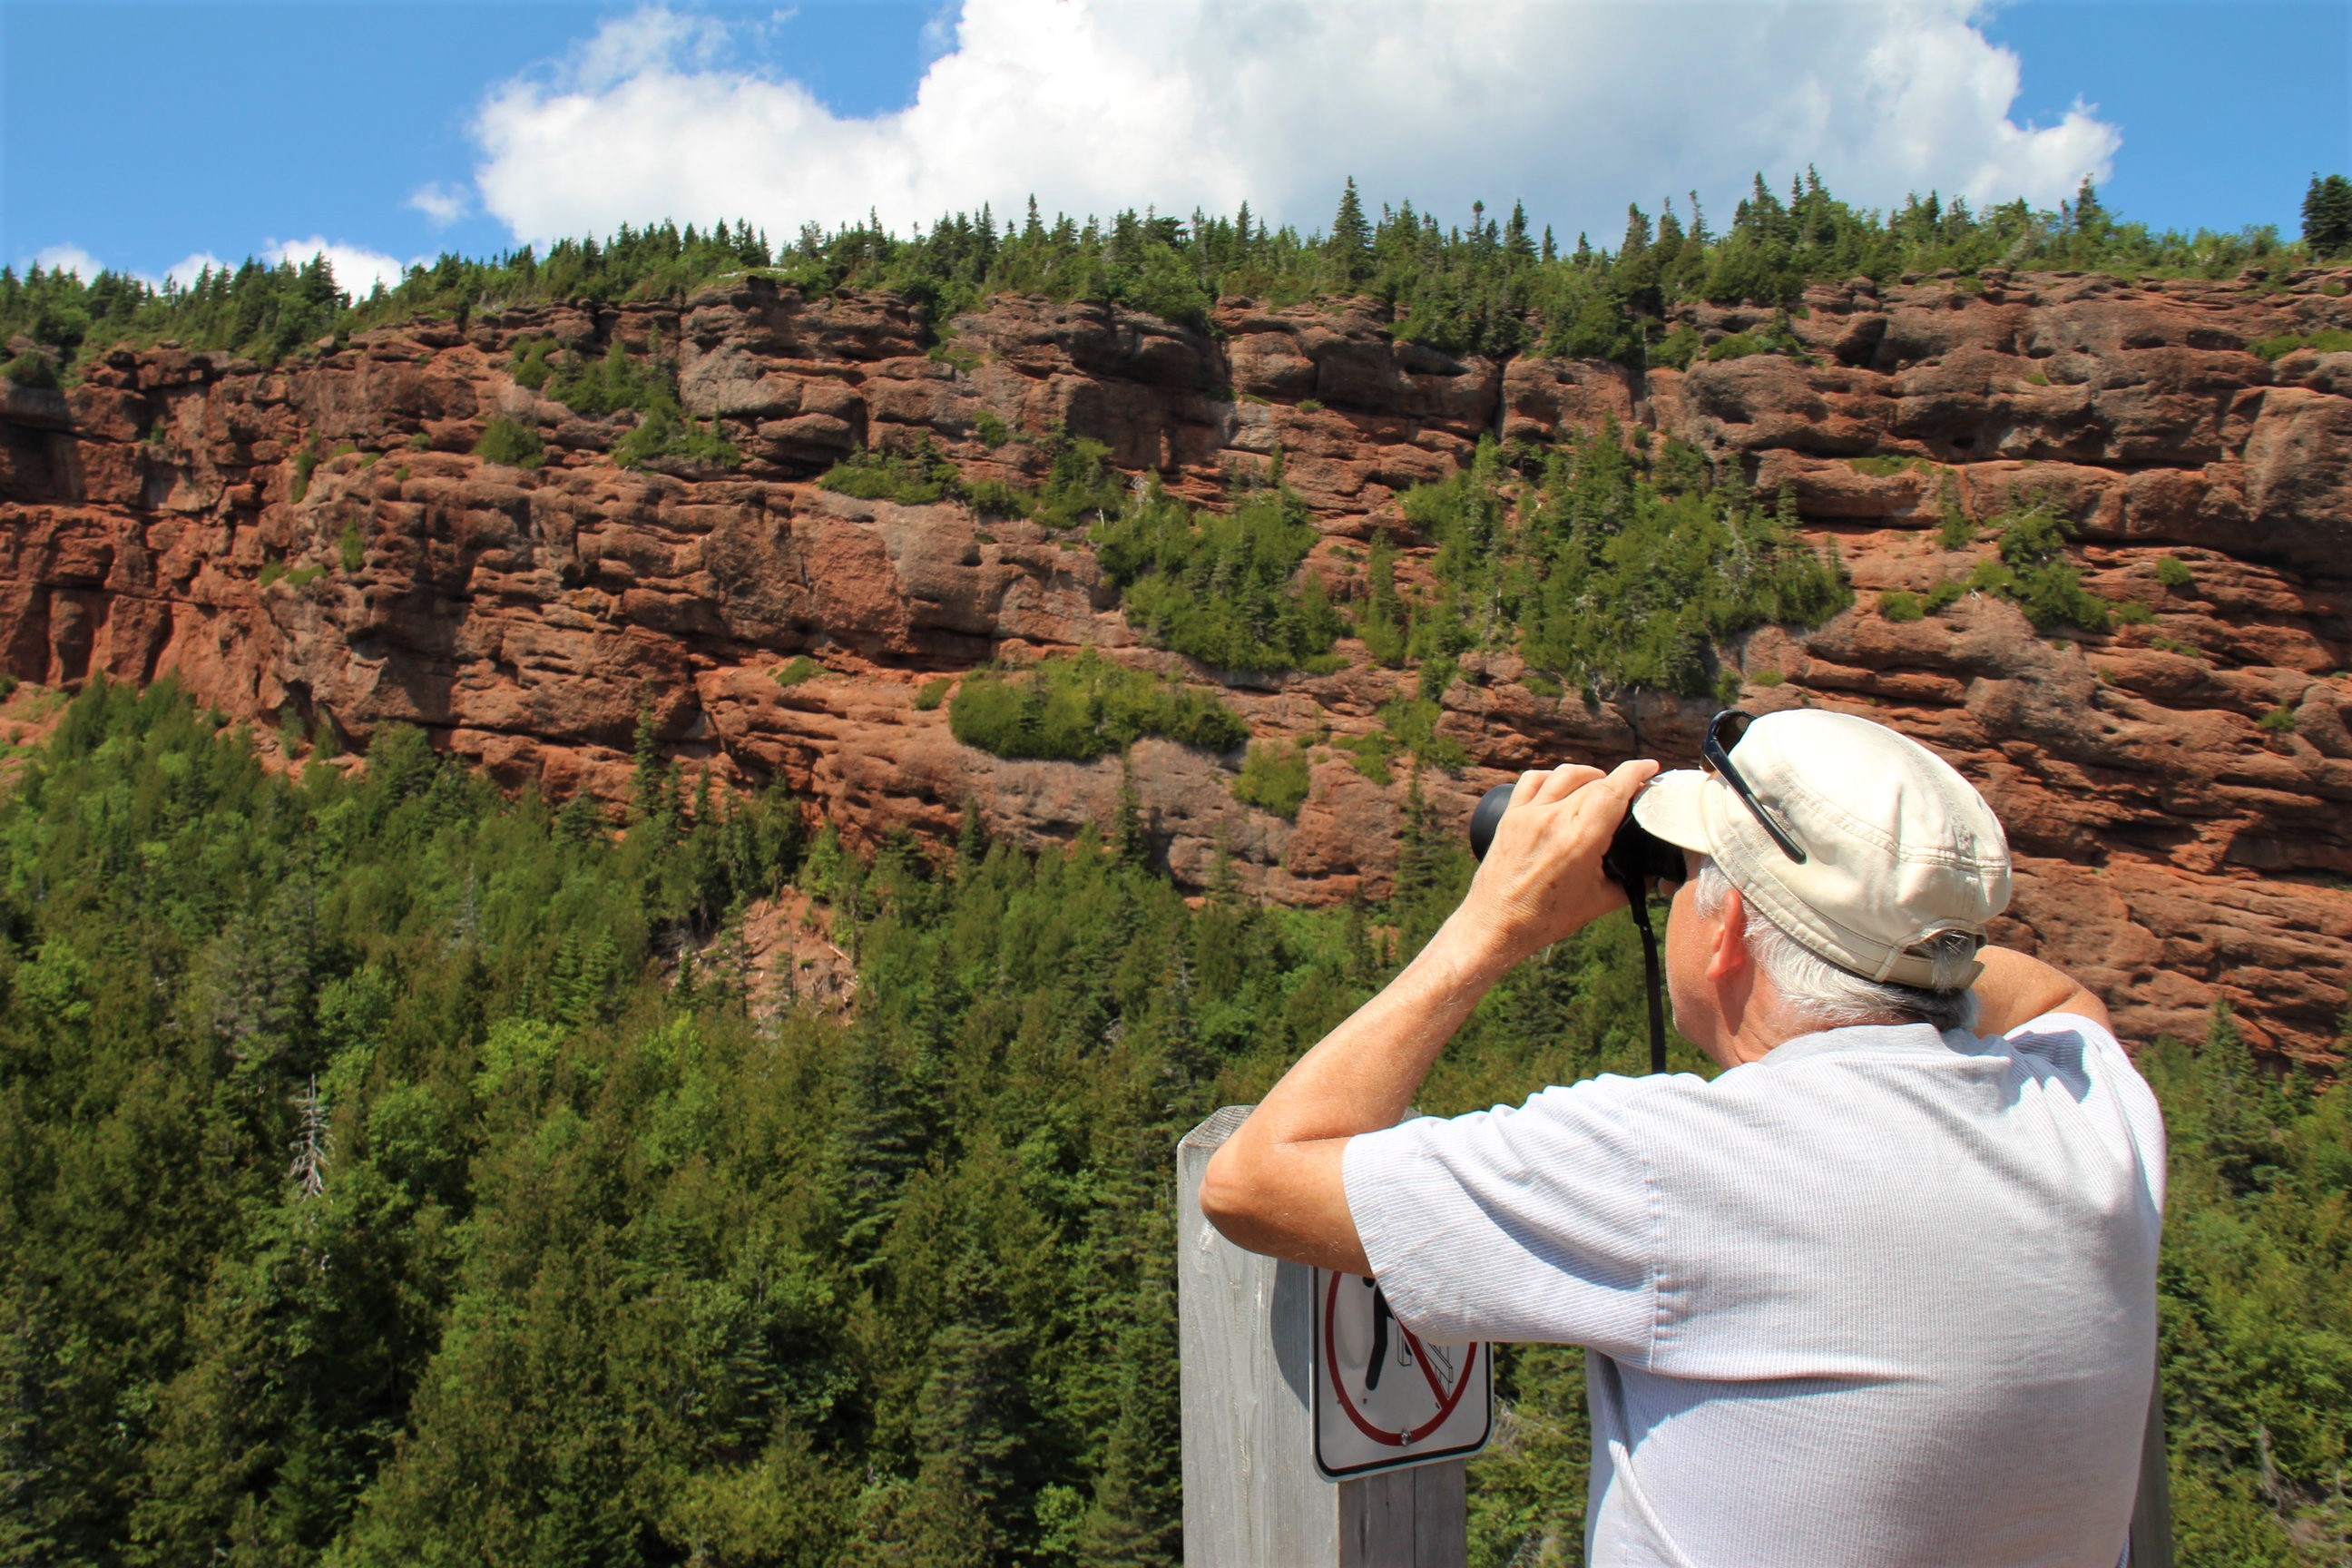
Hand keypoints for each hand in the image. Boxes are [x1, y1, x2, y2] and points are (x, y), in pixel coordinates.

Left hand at [1450, 758, 1660, 968]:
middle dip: (1617, 782)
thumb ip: (1632, 883)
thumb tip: (1654, 873)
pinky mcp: (1510, 816)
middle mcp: (1554, 818)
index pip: (1613, 789)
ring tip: (1600, 785)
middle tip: (1630, 792)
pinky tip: (1562, 784)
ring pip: (1564, 774)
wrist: (1495, 925)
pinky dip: (1552, 777)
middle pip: (1594, 783)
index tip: (1650, 766)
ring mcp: (1528, 814)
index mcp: (1580, 838)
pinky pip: (1533, 780)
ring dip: (1588, 774)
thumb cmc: (1546, 918)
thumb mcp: (1600, 902)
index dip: (1636, 771)